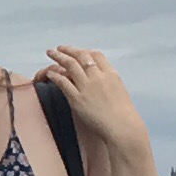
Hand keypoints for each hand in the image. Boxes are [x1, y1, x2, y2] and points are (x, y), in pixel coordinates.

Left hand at [37, 44, 157, 167]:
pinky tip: (50, 73)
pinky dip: (55, 75)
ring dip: (58, 57)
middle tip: (60, 48)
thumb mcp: (120, 91)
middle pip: (81, 56)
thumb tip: (102, 81)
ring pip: (70, 65)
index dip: (85, 51)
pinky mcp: (78, 99)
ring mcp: (87, 87)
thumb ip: (109, 83)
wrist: (123, 128)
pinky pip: (63, 82)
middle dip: (69, 50)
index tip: (78, 51)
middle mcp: (98, 77)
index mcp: (111, 74)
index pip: (96, 55)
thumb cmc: (124, 115)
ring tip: (50, 53)